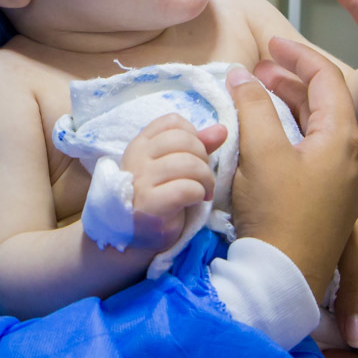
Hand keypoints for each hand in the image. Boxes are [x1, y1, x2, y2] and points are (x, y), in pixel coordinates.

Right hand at [120, 114, 227, 251]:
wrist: (136, 235)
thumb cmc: (158, 196)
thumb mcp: (173, 166)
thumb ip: (197, 145)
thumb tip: (222, 129)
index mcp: (141, 143)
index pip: (173, 122)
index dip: (192, 135)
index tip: (194, 155)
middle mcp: (137, 157)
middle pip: (184, 140)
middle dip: (203, 158)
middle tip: (204, 178)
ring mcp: (141, 180)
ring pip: (188, 163)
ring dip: (205, 178)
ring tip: (204, 191)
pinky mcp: (149, 204)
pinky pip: (185, 189)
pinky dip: (198, 193)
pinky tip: (195, 201)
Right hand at [228, 38, 357, 300]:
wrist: (282, 276)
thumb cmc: (277, 212)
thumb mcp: (261, 152)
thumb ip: (253, 106)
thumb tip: (242, 74)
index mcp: (342, 139)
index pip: (327, 79)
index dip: (298, 54)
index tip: (270, 43)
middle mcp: (349, 157)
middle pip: (324, 103)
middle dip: (290, 79)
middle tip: (256, 70)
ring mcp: (339, 181)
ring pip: (317, 128)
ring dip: (287, 106)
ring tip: (256, 94)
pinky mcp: (325, 199)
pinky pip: (311, 151)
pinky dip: (288, 132)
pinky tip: (263, 134)